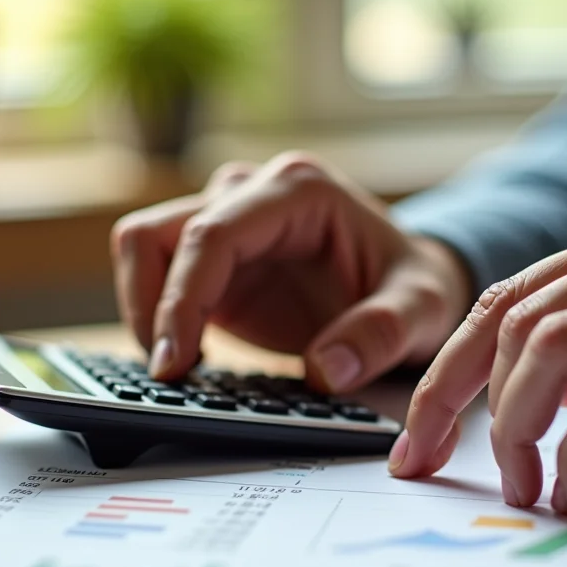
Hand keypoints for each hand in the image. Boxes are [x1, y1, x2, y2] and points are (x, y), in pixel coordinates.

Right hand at [111, 152, 471, 391]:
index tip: (174, 363)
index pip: (212, 236)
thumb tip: (328, 370)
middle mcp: (252, 192)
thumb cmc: (415, 286)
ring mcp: (227, 219)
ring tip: (176, 369)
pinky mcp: (215, 256)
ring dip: (145, 309)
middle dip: (150, 307)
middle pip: (157, 234)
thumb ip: (383, 334)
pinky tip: (189, 360)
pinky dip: (158, 317)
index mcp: (298, 190)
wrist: (410, 284)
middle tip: (168, 376)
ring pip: (144, 247)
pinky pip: (158, 275)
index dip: (180, 300)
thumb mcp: (422, 310)